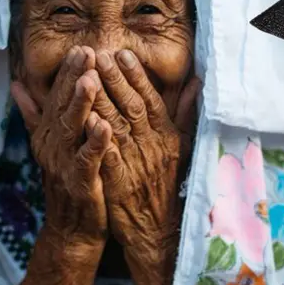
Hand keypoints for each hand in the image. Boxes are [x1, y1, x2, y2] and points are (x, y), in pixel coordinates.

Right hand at [12, 47, 112, 284]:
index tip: (80, 47)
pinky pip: (87, 160)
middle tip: (86, 52)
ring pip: (72, 129)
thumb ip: (34, 114)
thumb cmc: (68, 181)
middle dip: (74, 79)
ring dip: (81, 104)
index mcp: (47, 134)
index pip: (56, 97)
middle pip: (62, 106)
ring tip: (92, 80)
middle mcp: (51, 146)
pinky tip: (104, 126)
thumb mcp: (49, 144)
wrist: (73, 230)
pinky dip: (94, 143)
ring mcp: (63, 165)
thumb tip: (16, 84)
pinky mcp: (79, 184)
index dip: (68, 72)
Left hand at [91, 49, 199, 283]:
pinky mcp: (121, 184)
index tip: (123, 53)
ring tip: (88, 75)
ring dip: (103, 99)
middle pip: (132, 107)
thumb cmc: (167, 184)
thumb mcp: (183, 147)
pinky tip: (86, 118)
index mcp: (166, 136)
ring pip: (118, 126)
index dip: (137, 76)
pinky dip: (99, 137)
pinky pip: (109, 156)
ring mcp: (136, 164)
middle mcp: (152, 146)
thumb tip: (197, 81)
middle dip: (116, 79)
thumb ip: (185, 113)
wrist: (160, 230)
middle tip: (100, 53)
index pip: (151, 99)